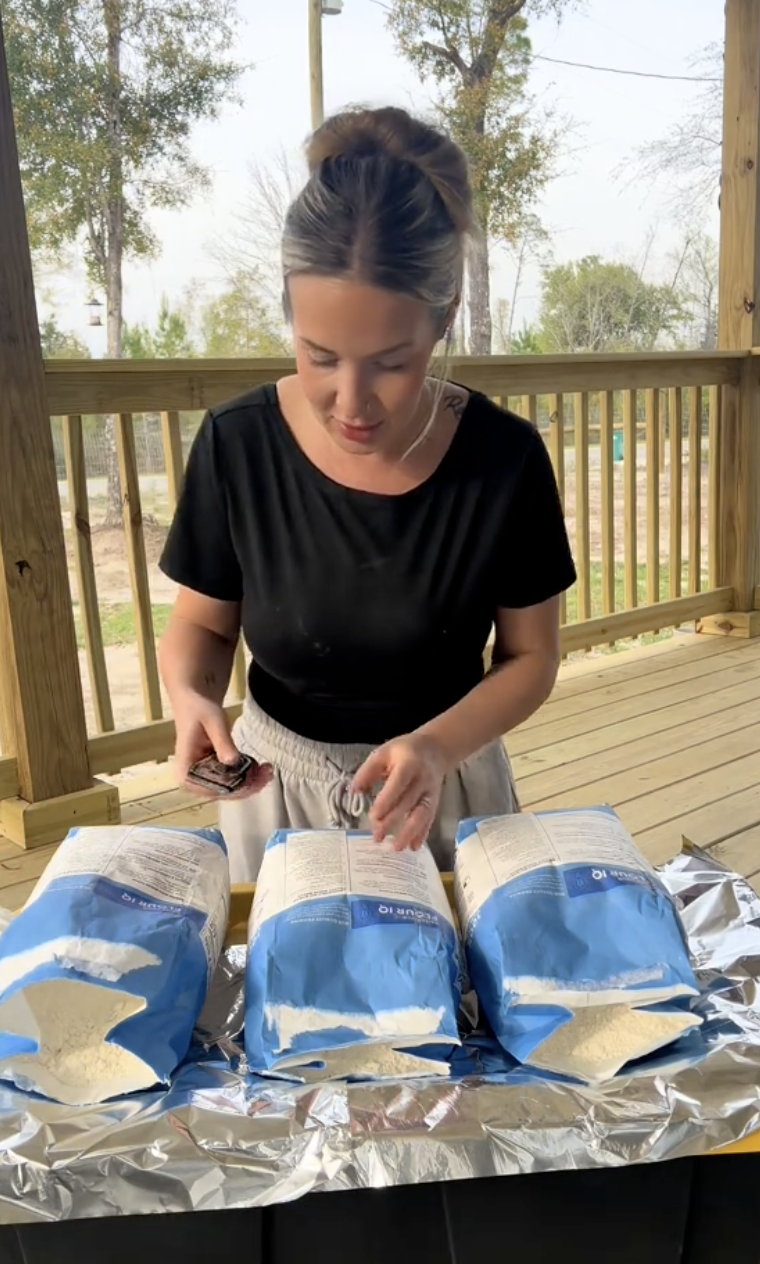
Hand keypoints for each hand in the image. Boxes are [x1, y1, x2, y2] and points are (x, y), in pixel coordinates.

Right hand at [173, 690, 272, 799]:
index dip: (235, 788)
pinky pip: (232, 778)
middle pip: (223, 791)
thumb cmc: (199, 708)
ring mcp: (203, 777)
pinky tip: (261, 767)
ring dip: (251, 781)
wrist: (194, 699)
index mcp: (185, 771)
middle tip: (268, 772)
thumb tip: (232, 761)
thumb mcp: (213, 722)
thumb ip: (222, 742)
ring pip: (231, 787)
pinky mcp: (213, 771)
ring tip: (268, 769)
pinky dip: (247, 774)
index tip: (255, 779)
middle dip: (248, 785)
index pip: (212, 790)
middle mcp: (192, 780)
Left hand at [351, 733, 446, 851]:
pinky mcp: (435, 801)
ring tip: (396, 848)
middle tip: (377, 837)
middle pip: (408, 803)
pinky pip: (430, 819)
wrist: (435, 749)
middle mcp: (422, 779)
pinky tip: (414, 847)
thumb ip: (368, 771)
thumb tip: (354, 791)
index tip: (374, 817)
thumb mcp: (384, 753)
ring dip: (410, 833)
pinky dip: (422, 834)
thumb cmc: (403, 751)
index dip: (387, 801)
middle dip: (392, 821)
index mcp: (409, 764)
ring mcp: (431, 792)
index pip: (398, 784)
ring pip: (422, 814)